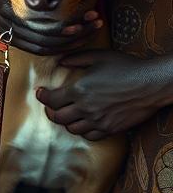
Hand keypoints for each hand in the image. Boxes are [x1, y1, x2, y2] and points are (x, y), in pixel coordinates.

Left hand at [37, 50, 172, 138]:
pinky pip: (90, 136)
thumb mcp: (98, 56)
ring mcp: (98, 121)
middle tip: (51, 105)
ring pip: (72, 129)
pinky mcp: (111, 129)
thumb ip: (75, 59)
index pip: (51, 99)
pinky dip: (82, 131)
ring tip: (67, 113)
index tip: (41, 92)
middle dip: (50, 110)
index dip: (42, 96)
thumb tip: (60, 62)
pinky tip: (83, 122)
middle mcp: (86, 108)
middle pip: (57, 117)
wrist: (151, 84)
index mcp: (79, 90)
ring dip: (66, 121)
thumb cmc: (125, 67)